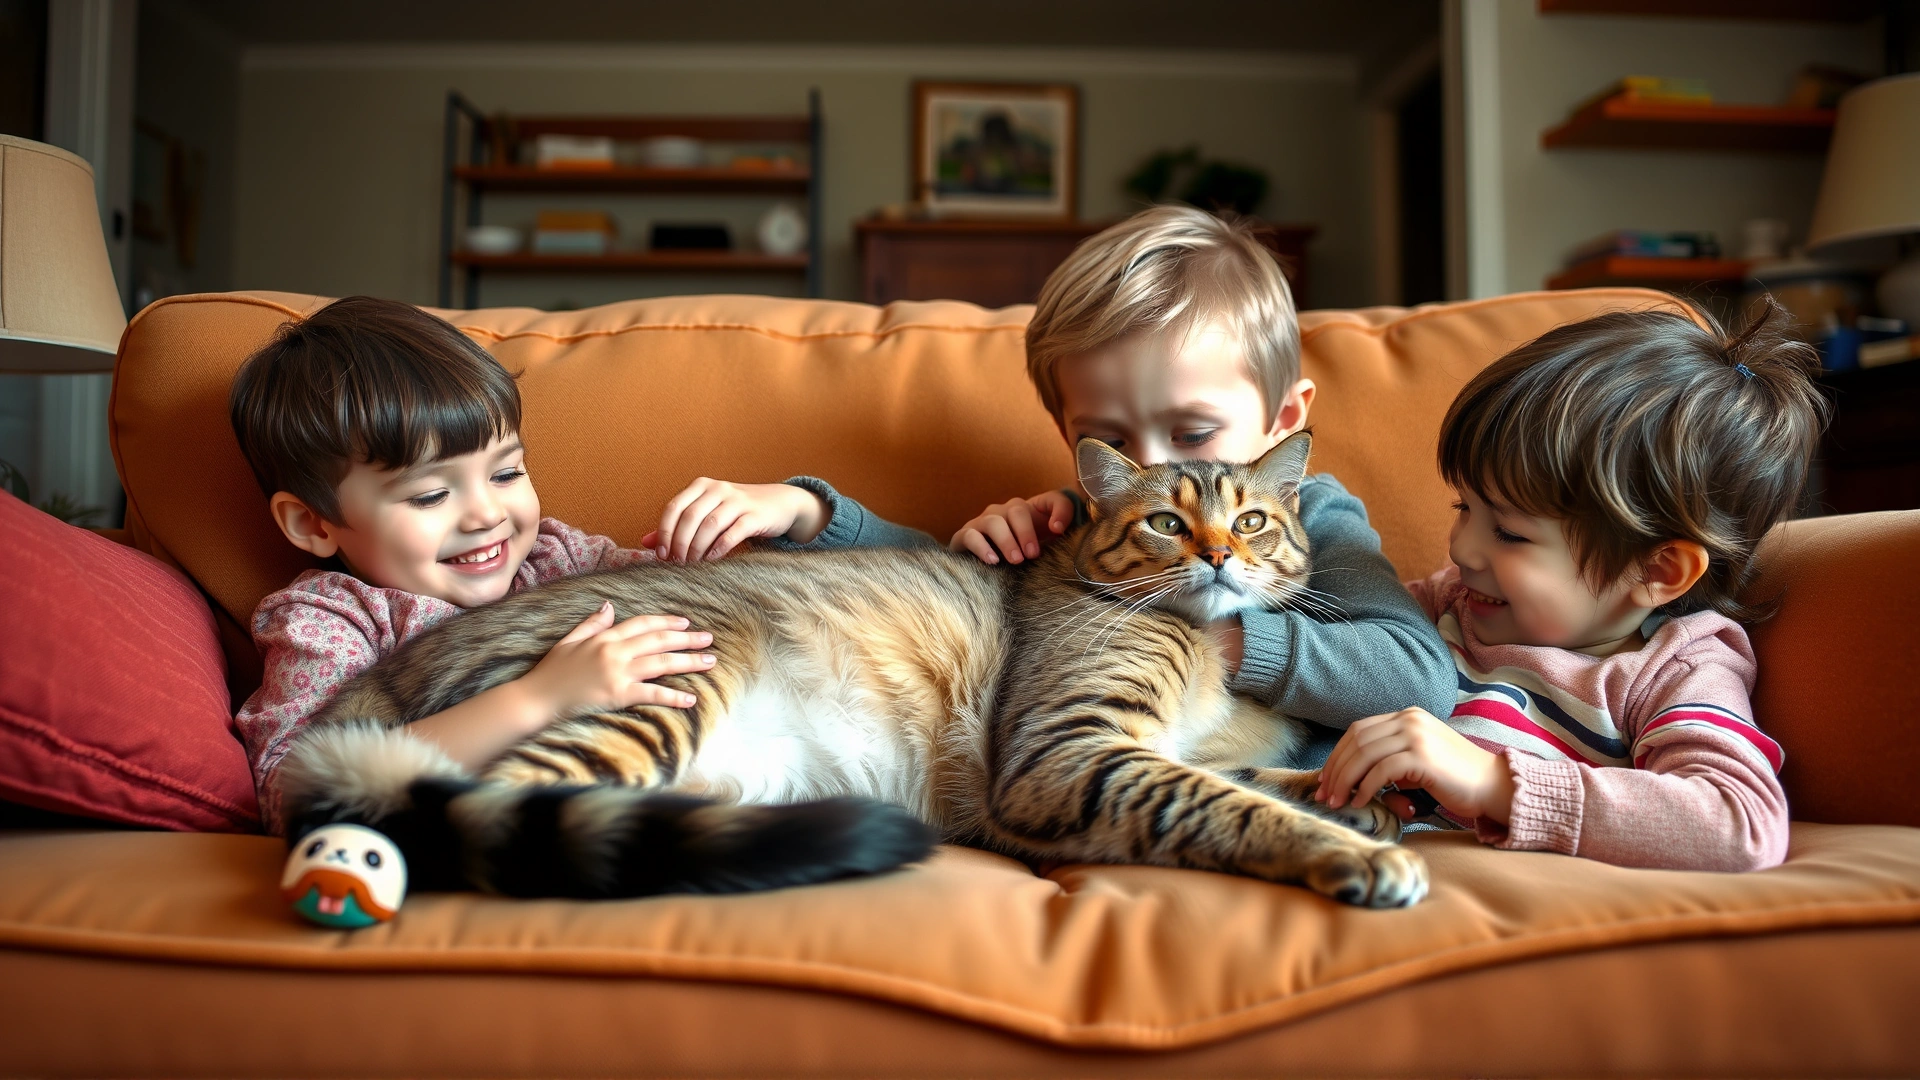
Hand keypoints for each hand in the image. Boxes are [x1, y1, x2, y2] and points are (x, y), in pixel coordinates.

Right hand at [519, 602, 715, 713]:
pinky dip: (673, 696)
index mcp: (605, 637)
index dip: (666, 623)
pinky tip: (691, 698)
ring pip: (661, 663)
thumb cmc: (551, 672)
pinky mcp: (618, 695)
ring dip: (689, 661)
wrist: (536, 698)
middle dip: (687, 639)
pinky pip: (652, 694)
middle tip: (709, 639)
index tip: (685, 623)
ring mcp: (617, 672)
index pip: (642, 624)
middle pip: (658, 641)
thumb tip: (609, 606)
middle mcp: (615, 651)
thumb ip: (592, 623)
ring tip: (709, 661)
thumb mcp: (569, 641)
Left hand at [641, 478, 827, 561]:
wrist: (778, 503)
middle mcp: (718, 489)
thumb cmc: (737, 511)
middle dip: (680, 543)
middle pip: (690, 517)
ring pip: (710, 524)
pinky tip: (712, 560)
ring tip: (692, 564)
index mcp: (701, 486)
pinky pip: (733, 532)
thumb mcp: (706, 513)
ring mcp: (737, 500)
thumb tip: (646, 542)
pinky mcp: (755, 515)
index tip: (662, 555)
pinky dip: (719, 548)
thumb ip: (677, 526)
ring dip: (697, 548)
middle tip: (677, 563)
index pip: (674, 507)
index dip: (664, 532)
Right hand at [948, 490, 1075, 564]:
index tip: (1059, 531)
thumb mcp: (1044, 551)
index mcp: (1031, 511)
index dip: (1060, 510)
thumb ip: (1062, 543)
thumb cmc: (1019, 559)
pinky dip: (981, 547)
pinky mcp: (965, 535)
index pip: (1052, 500)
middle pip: (1018, 509)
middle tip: (1033, 555)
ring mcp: (983, 521)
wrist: (983, 569)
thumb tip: (1067, 539)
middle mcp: (1006, 511)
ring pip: (994, 521)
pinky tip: (993, 561)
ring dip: (1006, 540)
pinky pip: (970, 535)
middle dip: (1026, 532)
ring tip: (1016, 561)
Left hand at [1315, 707, 1514, 824]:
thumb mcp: (1416, 761)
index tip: (1324, 780)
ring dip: (1344, 780)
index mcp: (1406, 716)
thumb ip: (1389, 760)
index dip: (1337, 755)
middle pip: (1356, 740)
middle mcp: (1409, 719)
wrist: (1492, 785)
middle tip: (1323, 795)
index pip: (1358, 731)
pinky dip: (1365, 788)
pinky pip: (1381, 770)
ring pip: (1364, 754)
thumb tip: (1352, 779)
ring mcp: (1416, 735)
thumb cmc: (1453, 780)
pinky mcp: (1422, 755)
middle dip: (1335, 769)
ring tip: (1337, 802)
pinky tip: (1360, 802)